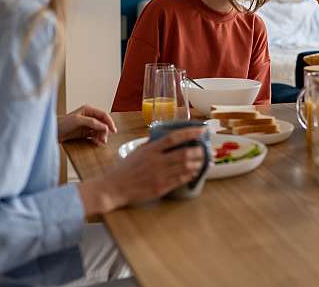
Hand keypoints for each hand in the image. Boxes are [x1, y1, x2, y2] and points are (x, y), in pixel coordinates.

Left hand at [57, 105, 116, 143]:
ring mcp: (87, 125)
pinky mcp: (84, 133)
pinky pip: (94, 136)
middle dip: (105, 131)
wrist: (53, 132)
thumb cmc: (63, 123)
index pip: (103, 115)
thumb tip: (104, 126)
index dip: (109, 122)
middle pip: (102, 123)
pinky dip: (97, 139)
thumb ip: (92, 122)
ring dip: (102, 136)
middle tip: (104, 139)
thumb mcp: (78, 121)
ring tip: (101, 142)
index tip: (113, 130)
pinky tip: (98, 142)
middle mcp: (89, 117)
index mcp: (88, 110)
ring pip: (99, 130)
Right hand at [77, 127, 206, 216]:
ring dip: (197, 163)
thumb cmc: (125, 169)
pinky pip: (180, 180)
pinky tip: (194, 172)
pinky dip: (190, 175)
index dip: (189, 133)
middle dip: (198, 151)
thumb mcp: (137, 152)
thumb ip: (152, 146)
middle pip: (184, 153)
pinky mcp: (161, 188)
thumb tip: (167, 139)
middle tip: (204, 149)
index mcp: (150, 150)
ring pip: (185, 167)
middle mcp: (156, 161)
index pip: (173, 138)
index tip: (201, 130)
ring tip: (202, 161)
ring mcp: (160, 175)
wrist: (114, 188)